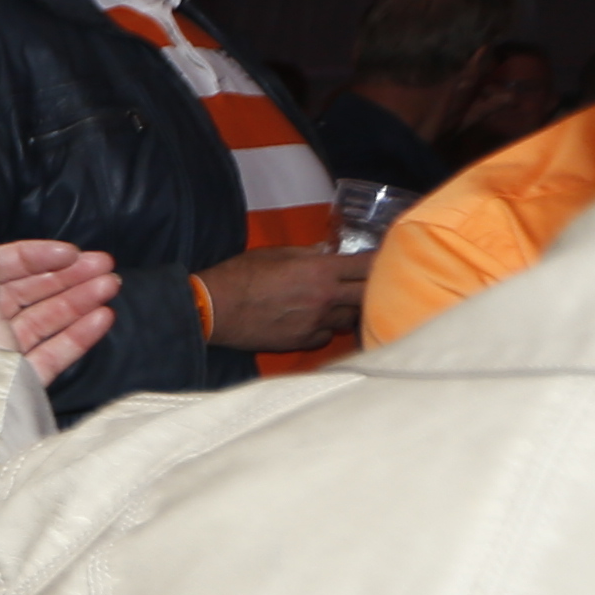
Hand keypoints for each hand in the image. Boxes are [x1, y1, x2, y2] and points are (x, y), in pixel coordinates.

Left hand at [0, 218, 121, 381]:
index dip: (36, 257)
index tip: (72, 252)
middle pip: (23, 293)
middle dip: (65, 277)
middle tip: (106, 265)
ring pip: (41, 320)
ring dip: (77, 300)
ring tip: (112, 286)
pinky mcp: (18, 381)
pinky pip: (50, 351)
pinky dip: (76, 334)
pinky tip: (103, 318)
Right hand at [195, 244, 366, 352]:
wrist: (214, 309)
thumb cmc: (240, 276)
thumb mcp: (276, 254)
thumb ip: (308, 254)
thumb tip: (327, 253)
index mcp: (321, 270)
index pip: (367, 264)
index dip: (379, 260)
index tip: (380, 259)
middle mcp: (326, 297)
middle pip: (369, 294)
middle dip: (370, 288)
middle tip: (364, 284)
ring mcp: (317, 322)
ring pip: (351, 318)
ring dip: (348, 310)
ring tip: (336, 303)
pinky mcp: (304, 341)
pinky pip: (327, 335)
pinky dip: (326, 328)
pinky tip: (313, 321)